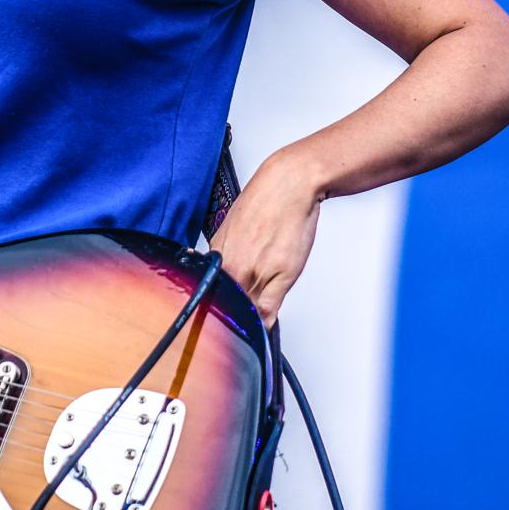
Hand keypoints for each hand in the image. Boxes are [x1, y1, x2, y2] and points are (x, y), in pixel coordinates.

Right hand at [209, 153, 321, 325]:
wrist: (288, 182)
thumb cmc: (289, 219)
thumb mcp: (287, 272)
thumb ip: (269, 304)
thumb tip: (260, 326)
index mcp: (234, 276)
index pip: (234, 314)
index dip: (249, 321)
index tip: (260, 321)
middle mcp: (221, 262)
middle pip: (227, 299)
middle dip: (245, 304)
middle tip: (266, 295)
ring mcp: (219, 247)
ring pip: (227, 281)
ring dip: (243, 284)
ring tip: (263, 268)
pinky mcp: (222, 235)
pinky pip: (227, 262)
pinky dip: (239, 266)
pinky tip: (254, 256)